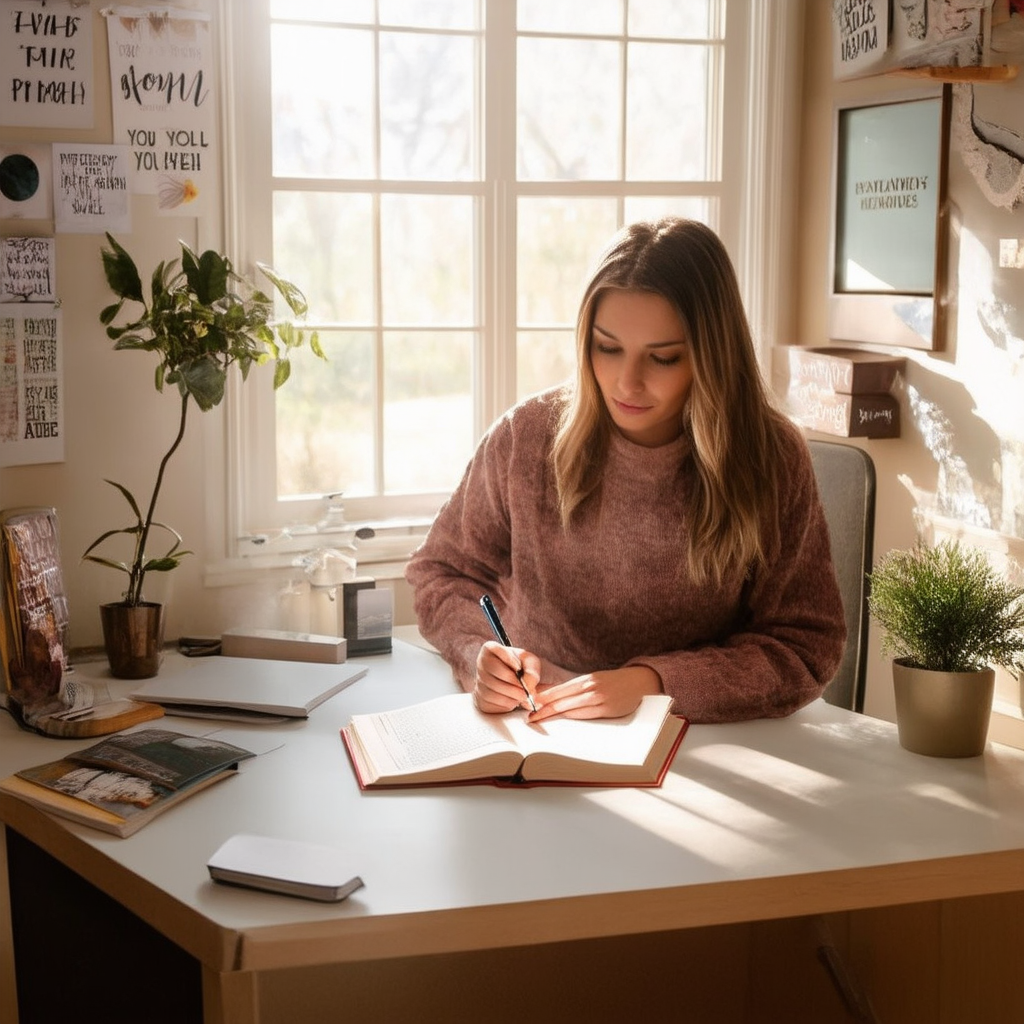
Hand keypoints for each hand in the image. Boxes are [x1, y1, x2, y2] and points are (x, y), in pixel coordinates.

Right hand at [474, 641, 540, 713]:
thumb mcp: (530, 663)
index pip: (493, 649)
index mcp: (490, 649)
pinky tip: (513, 700)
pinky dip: (505, 703)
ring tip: (523, 696)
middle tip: (526, 689)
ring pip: (492, 690)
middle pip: (493, 672)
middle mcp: (481, 663)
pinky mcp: (479, 697)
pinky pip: (491, 702)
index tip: (519, 667)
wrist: (515, 683)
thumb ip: (532, 671)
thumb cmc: (522, 668)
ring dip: (511, 695)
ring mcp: (478, 681)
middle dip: (512, 683)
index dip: (507, 659)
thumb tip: (527, 685)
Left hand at [529, 665, 662, 721]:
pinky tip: (561, 719)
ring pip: (570, 710)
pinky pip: (584, 716)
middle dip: (543, 709)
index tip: (529, 702)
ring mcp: (599, 700)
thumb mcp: (593, 679)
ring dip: (553, 715)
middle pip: (561, 701)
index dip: (543, 697)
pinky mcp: (607, 711)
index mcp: (586, 679)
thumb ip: (574, 688)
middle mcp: (591, 688)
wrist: (639, 682)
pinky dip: (570, 718)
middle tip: (529, 716)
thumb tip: (550, 691)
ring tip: (539, 719)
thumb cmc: (613, 682)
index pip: (559, 690)